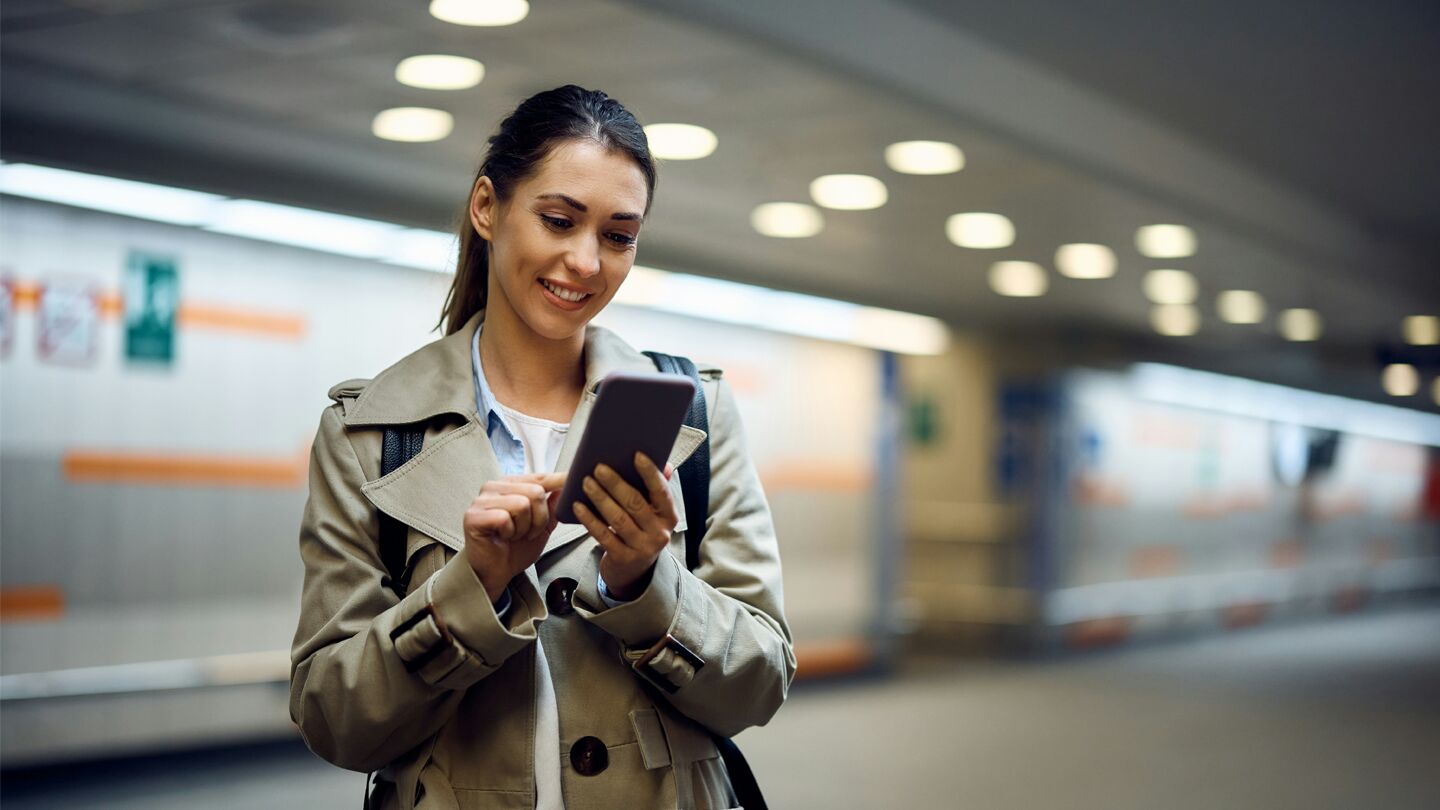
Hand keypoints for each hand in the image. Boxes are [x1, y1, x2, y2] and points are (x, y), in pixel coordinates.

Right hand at [463, 472, 565, 602]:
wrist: (496, 573)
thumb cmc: (514, 549)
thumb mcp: (541, 526)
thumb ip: (552, 506)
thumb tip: (565, 486)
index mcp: (510, 485)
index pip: (540, 478)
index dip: (558, 481)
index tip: (574, 479)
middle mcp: (494, 487)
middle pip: (535, 491)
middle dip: (539, 518)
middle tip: (528, 533)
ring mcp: (481, 500)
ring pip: (522, 504)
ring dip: (524, 527)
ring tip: (514, 535)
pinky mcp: (473, 516)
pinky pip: (504, 518)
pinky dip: (509, 532)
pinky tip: (502, 537)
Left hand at [574, 452, 677, 600]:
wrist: (634, 570)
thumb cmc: (642, 531)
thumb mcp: (654, 513)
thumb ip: (657, 488)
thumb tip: (664, 463)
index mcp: (669, 516)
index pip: (661, 491)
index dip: (650, 473)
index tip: (636, 455)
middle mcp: (660, 533)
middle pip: (636, 503)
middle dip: (616, 483)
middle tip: (598, 467)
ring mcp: (642, 548)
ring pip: (618, 519)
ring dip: (600, 498)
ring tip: (586, 482)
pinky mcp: (623, 558)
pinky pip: (603, 536)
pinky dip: (590, 520)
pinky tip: (578, 506)